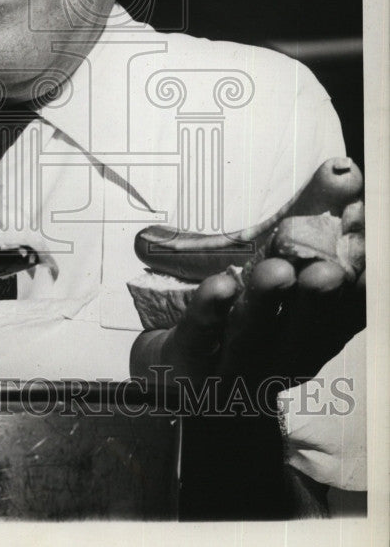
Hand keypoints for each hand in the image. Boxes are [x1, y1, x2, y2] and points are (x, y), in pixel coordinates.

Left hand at [131, 211, 365, 398]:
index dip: (356, 287)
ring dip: (265, 301)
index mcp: (312, 338)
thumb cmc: (238, 317)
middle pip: (302, 329)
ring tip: (277, 272)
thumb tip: (345, 170)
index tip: (366, 252)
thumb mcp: (279, 270)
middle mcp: (280, 358)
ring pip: (250, 332)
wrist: (180, 376)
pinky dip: (211, 309)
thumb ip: (310, 221)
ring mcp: (233, 366)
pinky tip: (222, 285)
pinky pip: (199, 334)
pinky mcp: (189, 361)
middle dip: (317, 300)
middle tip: (329, 271)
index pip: (343, 314)